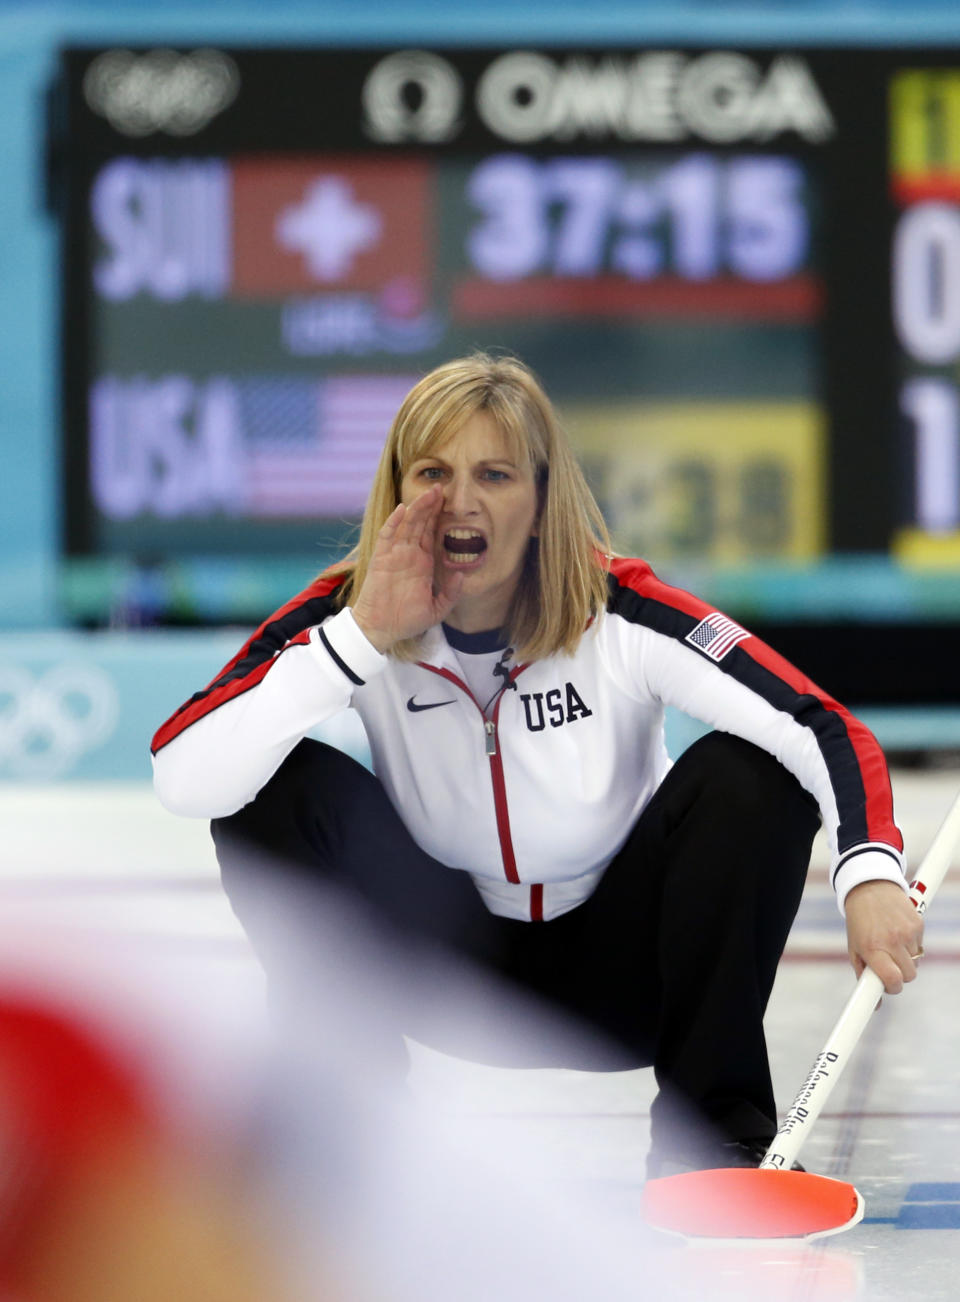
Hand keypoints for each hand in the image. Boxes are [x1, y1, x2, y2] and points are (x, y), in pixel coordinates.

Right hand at [351, 487, 463, 653]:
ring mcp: (394, 555)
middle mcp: (409, 555)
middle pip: (420, 523)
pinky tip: (403, 509)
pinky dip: (394, 522)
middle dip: (430, 505)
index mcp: (422, 563)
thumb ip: (451, 593)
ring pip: (407, 525)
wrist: (381, 629)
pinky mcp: (381, 559)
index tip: (448, 500)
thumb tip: (462, 573)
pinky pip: (387, 536)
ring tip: (430, 492)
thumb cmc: (406, 620)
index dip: (438, 517)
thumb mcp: (437, 609)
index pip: (430, 533)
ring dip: (417, 508)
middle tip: (441, 487)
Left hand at [844, 879, 923, 993]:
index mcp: (872, 947)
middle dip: (900, 975)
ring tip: (892, 944)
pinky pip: (920, 947)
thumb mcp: (855, 947)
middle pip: (908, 976)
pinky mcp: (918, 924)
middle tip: (889, 964)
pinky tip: (899, 933)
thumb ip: (864, 975)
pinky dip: (912, 945)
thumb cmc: (860, 922)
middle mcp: (891, 940)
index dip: (893, 987)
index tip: (889, 986)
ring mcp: (907, 932)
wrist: (869, 888)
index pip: (893, 979)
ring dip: (906, 960)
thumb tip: (875, 1005)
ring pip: (916, 963)